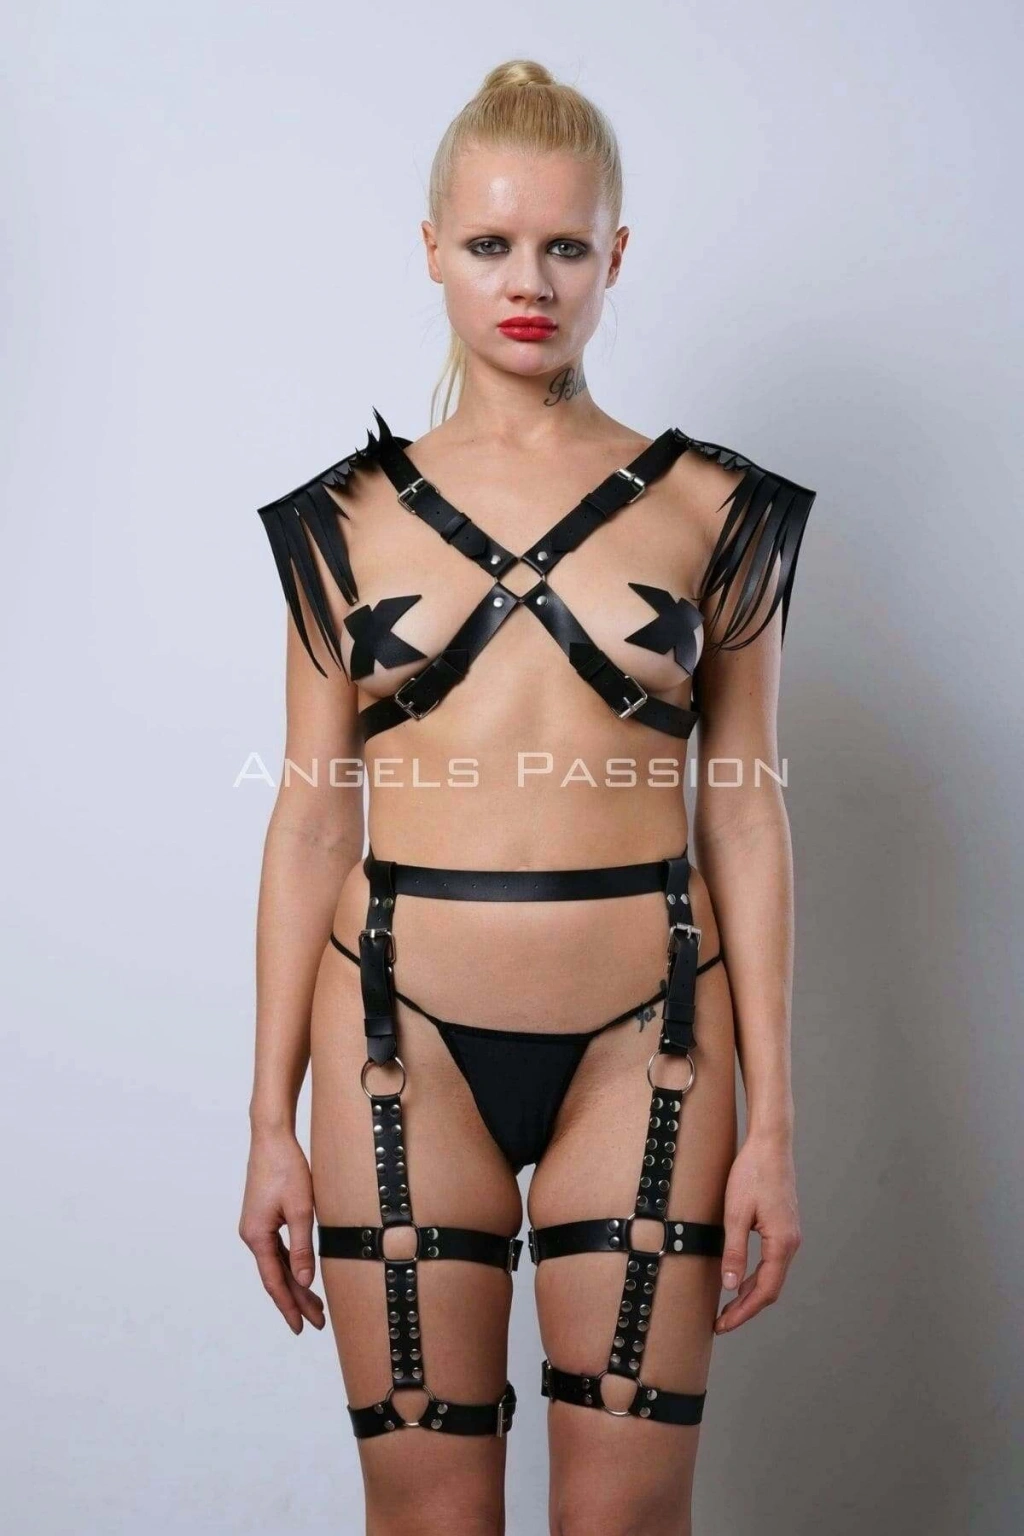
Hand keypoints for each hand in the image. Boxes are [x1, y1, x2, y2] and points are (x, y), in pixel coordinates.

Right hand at [239, 1127, 325, 1334]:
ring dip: (295, 1284)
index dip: (289, 1306)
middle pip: (276, 1276)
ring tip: (314, 1304)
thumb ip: (302, 1248)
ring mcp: (256, 1227)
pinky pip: (276, 1250)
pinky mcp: (262, 1218)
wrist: (271, 1138)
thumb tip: (304, 1281)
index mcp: (257, 1237)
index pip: (275, 1282)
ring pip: (277, 1264)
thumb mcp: (299, 1209)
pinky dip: (290, 1265)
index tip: (301, 1327)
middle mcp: (252, 1235)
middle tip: (317, 1321)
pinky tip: (301, 1275)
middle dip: (296, 1300)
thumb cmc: (286, 1168)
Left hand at [714, 1131, 801, 1333]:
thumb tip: (730, 1285)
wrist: (770, 1144)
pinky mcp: (784, 1227)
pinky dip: (756, 1276)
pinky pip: (772, 1261)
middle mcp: (791, 1243)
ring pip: (772, 1275)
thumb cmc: (753, 1173)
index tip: (724, 1325)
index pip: (764, 1291)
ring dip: (751, 1293)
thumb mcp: (736, 1213)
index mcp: (782, 1243)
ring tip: (728, 1306)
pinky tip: (741, 1278)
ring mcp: (790, 1235)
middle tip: (722, 1322)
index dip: (743, 1312)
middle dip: (746, 1308)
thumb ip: (734, 1251)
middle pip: (770, 1288)